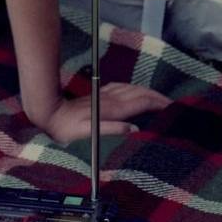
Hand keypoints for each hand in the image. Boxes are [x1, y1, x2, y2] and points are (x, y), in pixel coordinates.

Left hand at [37, 82, 169, 142]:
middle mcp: (111, 99)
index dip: (158, 103)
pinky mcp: (99, 96)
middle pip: (140, 92)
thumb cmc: (67, 127)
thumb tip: (134, 129)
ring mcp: (105, 95)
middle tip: (171, 103)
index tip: (172, 106)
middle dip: (157, 96)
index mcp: (113, 108)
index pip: (142, 102)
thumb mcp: (88, 132)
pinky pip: (122, 88)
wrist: (50, 113)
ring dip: (147, 92)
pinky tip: (134, 91)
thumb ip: (112, 129)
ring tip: (158, 98)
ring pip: (132, 88)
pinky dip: (134, 89)